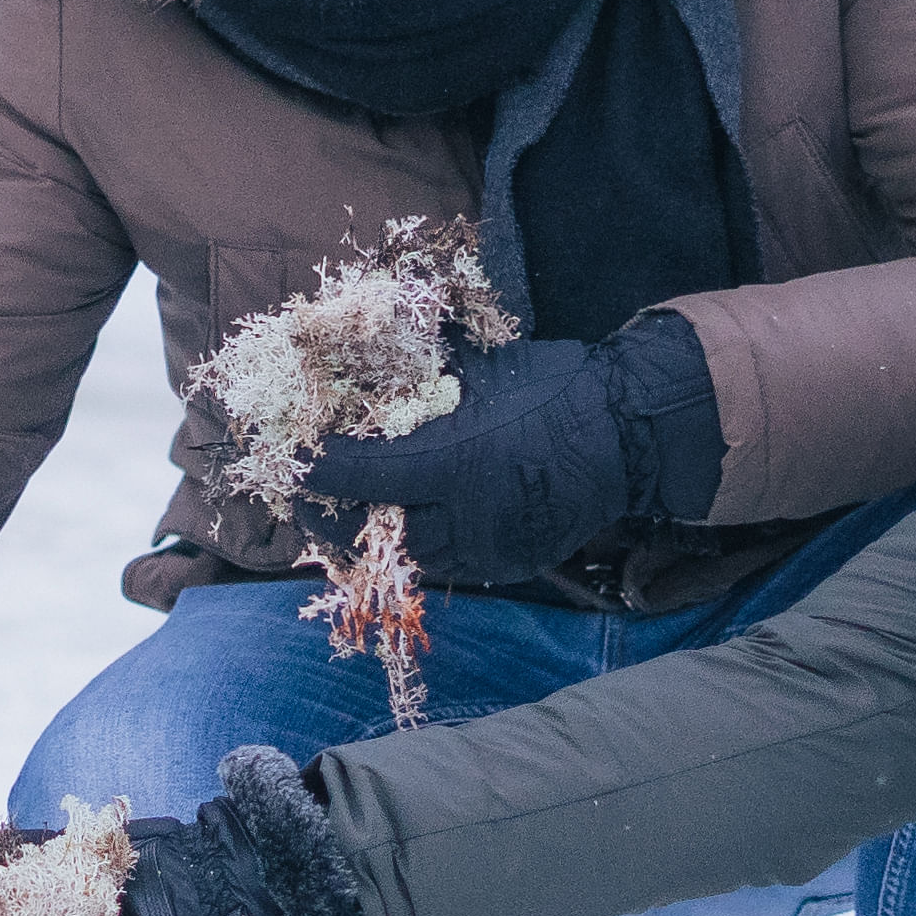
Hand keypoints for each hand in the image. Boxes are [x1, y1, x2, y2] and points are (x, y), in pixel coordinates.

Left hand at [293, 307, 716, 588]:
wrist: (625, 433)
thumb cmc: (549, 387)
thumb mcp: (476, 368)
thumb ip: (419, 370)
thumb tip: (357, 349)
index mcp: (448, 460)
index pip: (351, 475)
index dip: (312, 468)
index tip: (289, 456)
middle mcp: (461, 515)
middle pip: (366, 531)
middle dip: (328, 515)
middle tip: (309, 496)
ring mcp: (484, 548)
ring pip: (402, 557)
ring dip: (370, 536)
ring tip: (349, 514)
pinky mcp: (505, 564)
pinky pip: (443, 566)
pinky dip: (416, 548)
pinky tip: (403, 526)